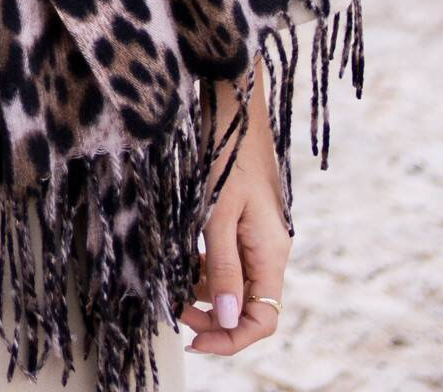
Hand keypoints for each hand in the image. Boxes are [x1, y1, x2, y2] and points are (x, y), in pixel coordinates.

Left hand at [178, 58, 289, 356]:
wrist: (231, 105)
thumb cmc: (225, 154)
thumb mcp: (218, 214)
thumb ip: (224, 268)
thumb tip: (228, 320)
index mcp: (271, 253)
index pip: (264, 319)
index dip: (231, 338)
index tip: (193, 339)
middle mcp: (268, 249)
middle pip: (248, 306)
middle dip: (213, 317)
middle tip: (174, 309)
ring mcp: (255, 235)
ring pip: (234, 283)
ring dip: (204, 291)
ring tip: (171, 283)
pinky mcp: (240, 219)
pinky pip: (225, 258)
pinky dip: (203, 265)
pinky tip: (179, 257)